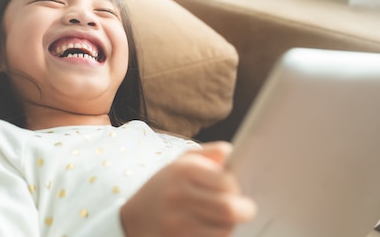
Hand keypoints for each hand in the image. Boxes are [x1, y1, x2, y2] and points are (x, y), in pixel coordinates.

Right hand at [121, 141, 256, 236]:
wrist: (134, 219)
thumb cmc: (166, 187)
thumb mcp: (181, 163)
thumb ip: (208, 154)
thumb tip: (230, 151)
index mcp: (183, 171)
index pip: (227, 182)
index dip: (236, 187)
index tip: (233, 188)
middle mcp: (179, 196)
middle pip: (228, 209)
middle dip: (244, 210)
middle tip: (246, 208)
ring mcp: (177, 223)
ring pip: (224, 230)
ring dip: (230, 225)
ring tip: (222, 218)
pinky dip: (218, 236)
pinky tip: (210, 228)